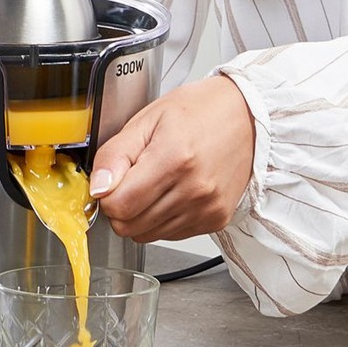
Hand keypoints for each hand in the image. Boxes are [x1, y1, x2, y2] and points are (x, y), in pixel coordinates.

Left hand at [89, 76, 254, 241]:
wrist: (250, 116)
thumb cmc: (201, 111)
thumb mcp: (147, 119)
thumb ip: (115, 155)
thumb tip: (97, 188)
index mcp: (174, 159)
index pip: (118, 205)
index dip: (106, 194)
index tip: (113, 180)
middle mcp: (194, 189)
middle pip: (129, 226)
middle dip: (120, 206)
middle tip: (131, 181)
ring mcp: (207, 208)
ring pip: (147, 235)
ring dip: (140, 215)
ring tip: (155, 183)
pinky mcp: (216, 219)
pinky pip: (170, 234)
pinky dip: (162, 219)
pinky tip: (172, 192)